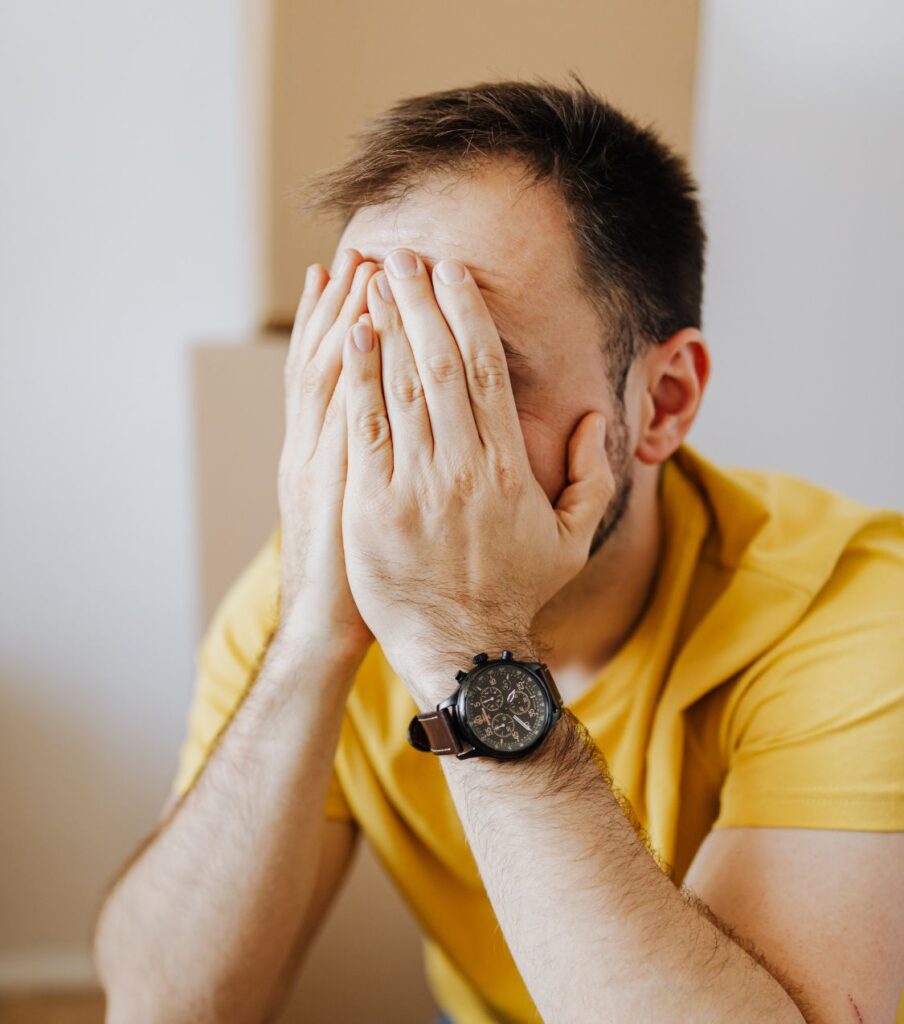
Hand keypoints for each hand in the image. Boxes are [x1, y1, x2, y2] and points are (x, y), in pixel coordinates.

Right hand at [276, 248, 379, 659]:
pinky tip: (360, 332)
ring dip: (345, 320)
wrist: (325, 624)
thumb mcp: (353, 509)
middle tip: (368, 251)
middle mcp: (313, 445)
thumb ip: (369, 463)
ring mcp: (316, 462)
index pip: (333, 371)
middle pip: (329, 360)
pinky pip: (339, 420)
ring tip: (363, 269)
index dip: (344, 322)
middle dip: (349, 304)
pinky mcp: (332, 486)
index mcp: (323, 449)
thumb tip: (395, 427)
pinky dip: (347, 374)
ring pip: (326, 377)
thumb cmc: (357, 571)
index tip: (360, 274)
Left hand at [340, 248, 613, 701]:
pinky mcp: (374, 506)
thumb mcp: (570, 539)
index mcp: (509, 466)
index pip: (488, 371)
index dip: (468, 314)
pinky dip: (359, 378)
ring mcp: (417, 486)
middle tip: (404, 255)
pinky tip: (352, 336)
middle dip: (421, 301)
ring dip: (388, 325)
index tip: (452, 274)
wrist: (465, 651)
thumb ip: (588, 476)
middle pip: (442, 363)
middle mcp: (464, 466)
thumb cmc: (516, 593)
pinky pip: (365, 429)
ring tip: (374, 278)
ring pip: (402, 386)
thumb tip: (589, 421)